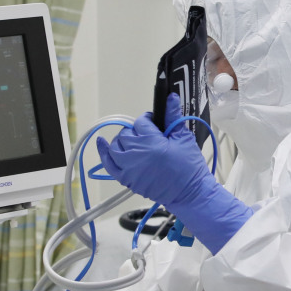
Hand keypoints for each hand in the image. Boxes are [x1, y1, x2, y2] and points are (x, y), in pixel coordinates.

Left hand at [96, 93, 212, 205]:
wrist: (189, 194)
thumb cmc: (189, 167)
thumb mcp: (184, 138)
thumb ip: (173, 117)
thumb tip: (170, 97)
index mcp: (151, 142)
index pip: (142, 122)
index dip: (149, 120)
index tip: (156, 123)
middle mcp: (136, 154)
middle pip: (127, 133)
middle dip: (137, 131)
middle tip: (150, 136)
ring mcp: (128, 168)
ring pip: (116, 146)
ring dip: (123, 141)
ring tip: (134, 142)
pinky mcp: (126, 179)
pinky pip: (108, 163)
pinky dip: (103, 152)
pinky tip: (101, 142)